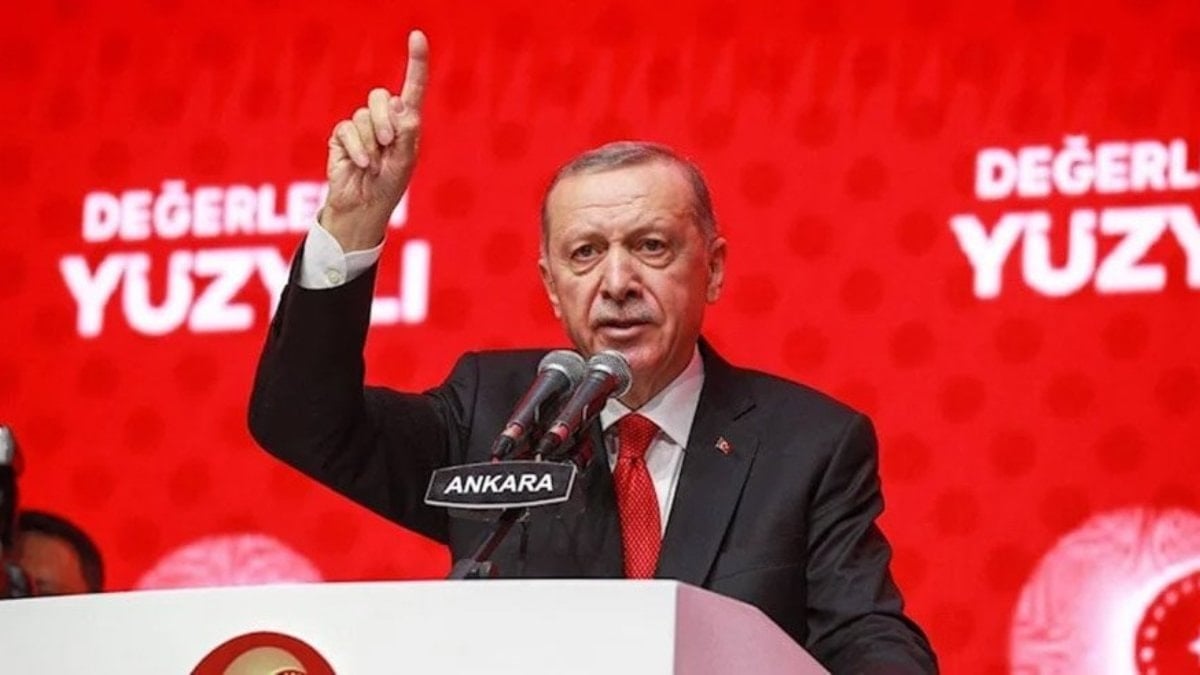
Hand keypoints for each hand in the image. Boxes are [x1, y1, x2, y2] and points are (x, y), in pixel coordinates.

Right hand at [321, 30, 428, 251]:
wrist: (363, 208)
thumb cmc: (389, 187)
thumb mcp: (404, 161)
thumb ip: (406, 132)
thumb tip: (398, 102)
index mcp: (406, 124)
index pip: (413, 88)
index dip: (416, 63)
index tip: (417, 37)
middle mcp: (384, 121)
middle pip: (381, 97)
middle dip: (385, 119)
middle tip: (388, 143)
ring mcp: (361, 128)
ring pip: (363, 115)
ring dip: (371, 142)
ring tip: (373, 164)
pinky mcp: (342, 137)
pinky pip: (347, 129)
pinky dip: (357, 148)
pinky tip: (361, 165)